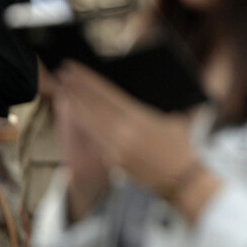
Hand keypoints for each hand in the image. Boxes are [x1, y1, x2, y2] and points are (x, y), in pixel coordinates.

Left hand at [55, 61, 204, 202]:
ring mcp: (116, 148)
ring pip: (90, 122)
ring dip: (75, 103)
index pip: (106, 94)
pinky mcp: (113, 160)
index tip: (74, 67)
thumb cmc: (182, 144)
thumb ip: (154, 104)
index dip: (88, 79)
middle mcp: (124, 132)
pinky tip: (76, 113)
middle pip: (93, 105)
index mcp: (140, 117)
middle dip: (77, 87)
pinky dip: (84, 123)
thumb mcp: (173, 117)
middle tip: (63, 73)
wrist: (183, 178)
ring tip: (64, 88)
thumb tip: (142, 88)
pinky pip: (95, 138)